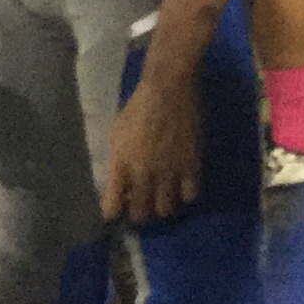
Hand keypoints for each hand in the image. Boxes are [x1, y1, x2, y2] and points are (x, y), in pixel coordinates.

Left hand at [103, 68, 201, 223]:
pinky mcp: (191, 164)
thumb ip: (116, 163)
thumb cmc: (137, 108)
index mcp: (120, 165)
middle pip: (140, 214)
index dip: (114, 212)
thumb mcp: (116, 135)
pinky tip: (181, 185)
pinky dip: (185, 194)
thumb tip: (118, 184)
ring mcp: (169, 171)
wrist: (169, 88)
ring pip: (166, 210)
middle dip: (139, 213)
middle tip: (142, 203)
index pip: (112, 209)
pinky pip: (190, 195)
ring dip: (162, 206)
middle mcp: (143, 174)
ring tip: (162, 196)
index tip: (118, 207)